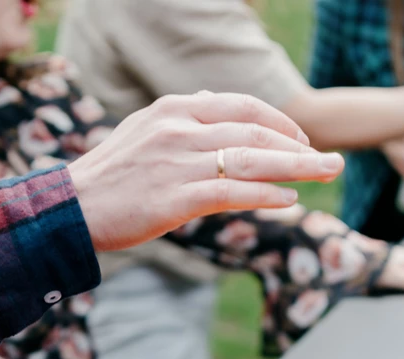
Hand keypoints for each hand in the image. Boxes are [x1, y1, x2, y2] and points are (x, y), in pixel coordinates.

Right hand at [69, 92, 344, 251]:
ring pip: (252, 160)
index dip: (279, 122)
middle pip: (256, 132)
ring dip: (297, 168)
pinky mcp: (175, 198)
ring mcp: (178, 163)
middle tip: (331, 161)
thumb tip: (217, 104)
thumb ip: (184, 121)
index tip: (301, 140)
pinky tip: (289, 201)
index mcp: (174, 109)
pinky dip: (266, 195)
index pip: (241, 106)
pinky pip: (233, 192)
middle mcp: (180, 129)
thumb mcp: (145, 133)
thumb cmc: (110, 177)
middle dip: (300, 146)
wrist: (71, 209)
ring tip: (325, 174)